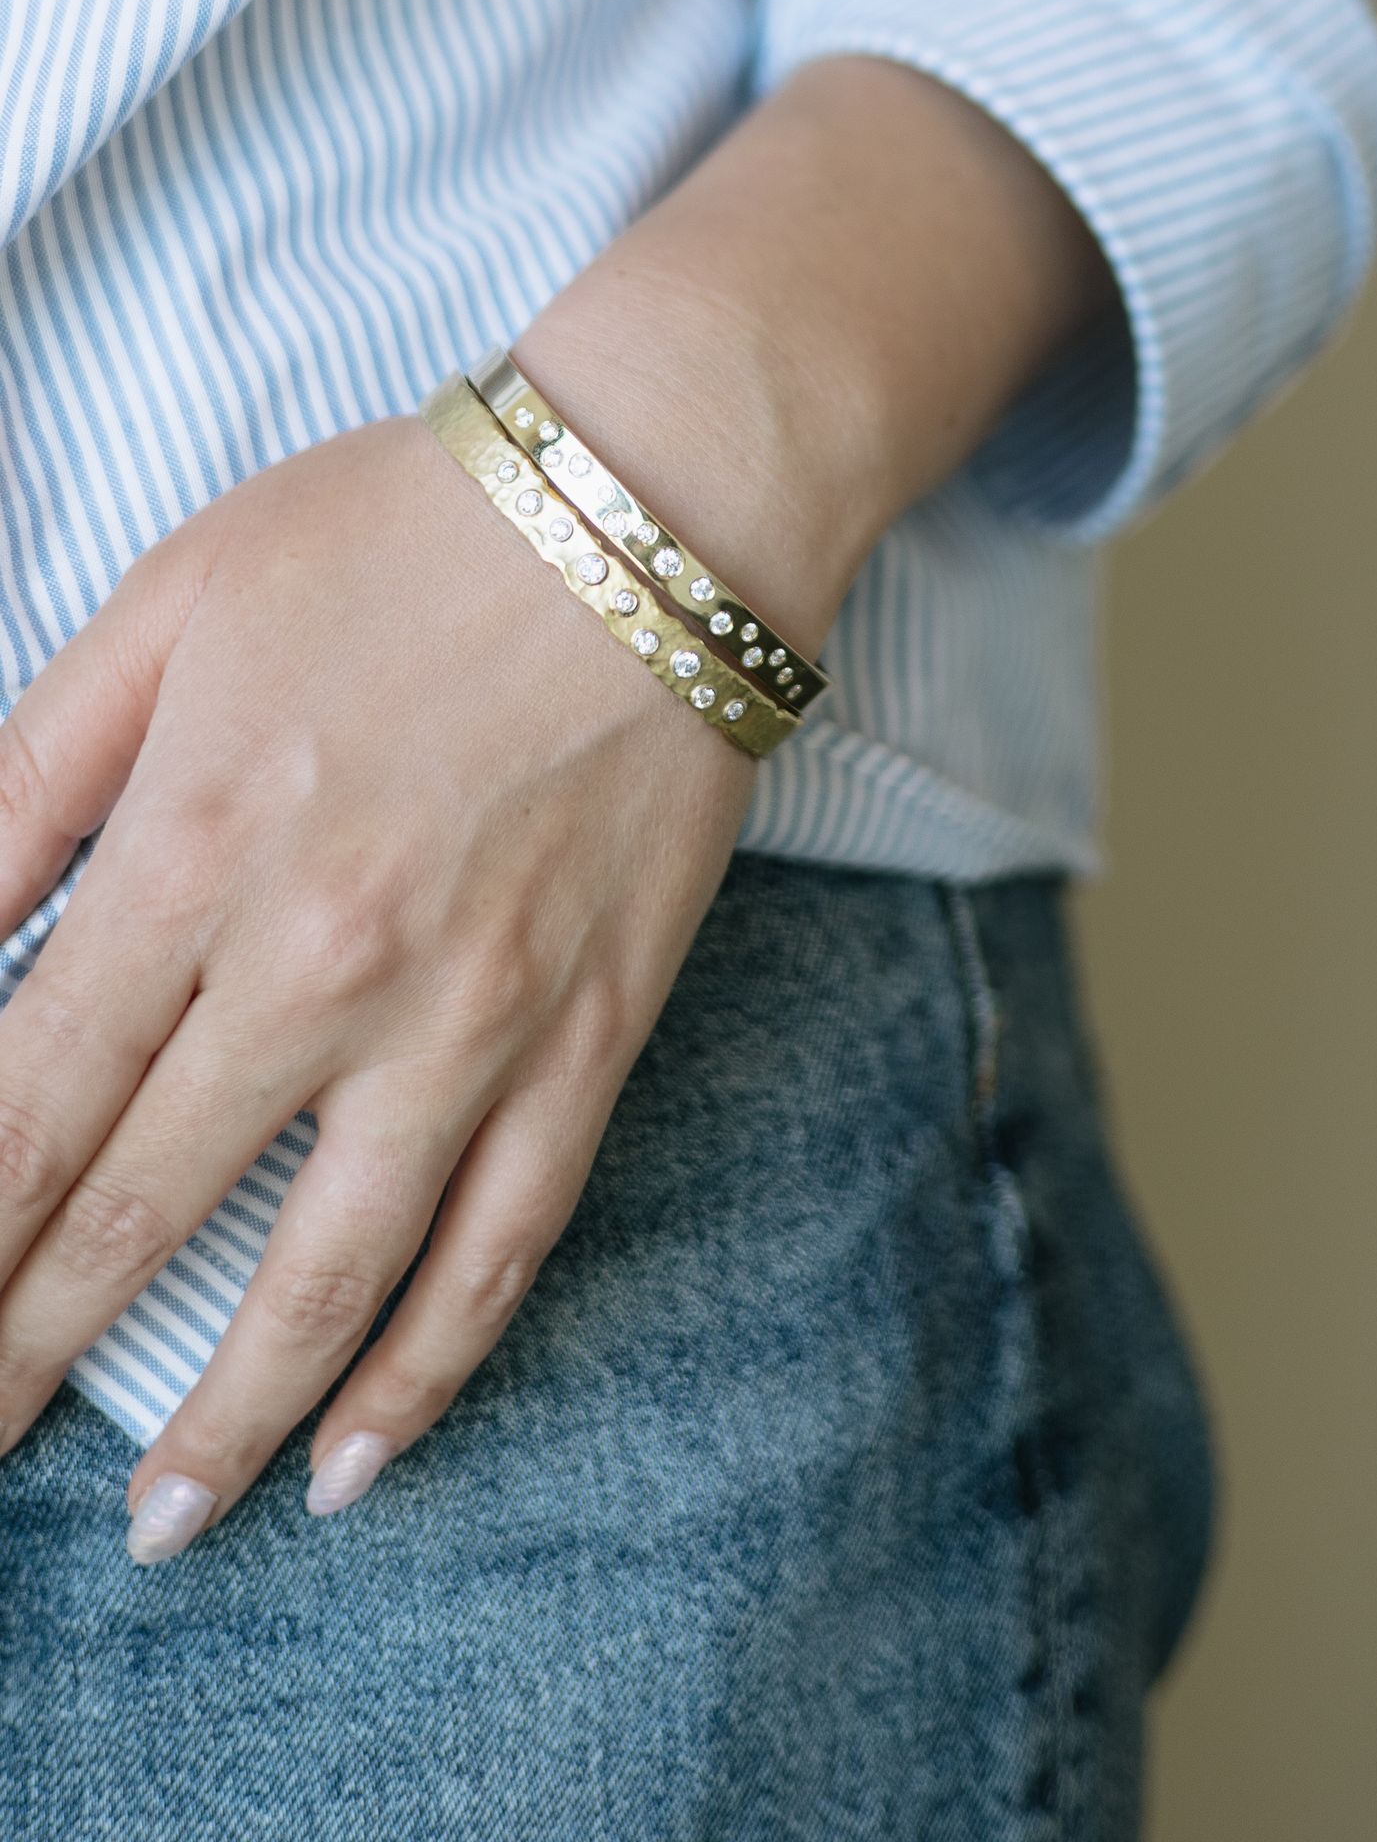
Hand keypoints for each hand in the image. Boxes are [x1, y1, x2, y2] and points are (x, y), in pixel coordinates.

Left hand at [0, 54, 1112, 1562]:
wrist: (655, 507)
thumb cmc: (398, 531)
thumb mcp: (165, 607)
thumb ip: (28, 777)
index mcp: (197, 853)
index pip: (26, 1106)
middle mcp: (323, 966)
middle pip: (141, 1213)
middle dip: (28, 1349)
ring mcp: (471, 1016)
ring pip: (327, 1274)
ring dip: (224, 1418)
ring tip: (158, 1529)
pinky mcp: (591, 1032)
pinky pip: (504, 1238)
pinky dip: (432, 1366)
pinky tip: (362, 1456)